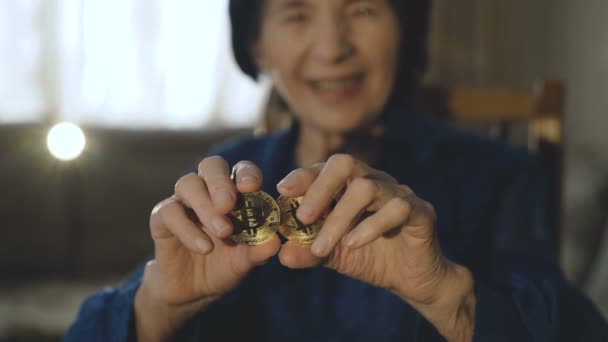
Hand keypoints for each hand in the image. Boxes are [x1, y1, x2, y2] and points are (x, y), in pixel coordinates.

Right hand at [134, 157, 279, 340]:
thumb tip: (275, 242)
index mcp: (233, 192)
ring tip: (223, 231)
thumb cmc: (224, 265)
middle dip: (220, 182)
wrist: (193, 290)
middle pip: (211, 165)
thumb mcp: (244, 261)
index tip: (252, 186)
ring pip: (188, 183)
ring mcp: (183, 201)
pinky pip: (170, 212)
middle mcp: (207, 190)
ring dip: (205, 206)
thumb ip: (258, 250)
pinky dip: (188, 229)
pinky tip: (204, 248)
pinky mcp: (161, 218)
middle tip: (229, 205)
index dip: (246, 173)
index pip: (240, 170)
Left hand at [276, 154, 474, 340]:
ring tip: (322, 246)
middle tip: (303, 217)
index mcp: (350, 185)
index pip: (324, 168)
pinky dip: (370, 226)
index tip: (283, 191)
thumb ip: (308, 252)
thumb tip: (282, 254)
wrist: (411, 279)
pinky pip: (396, 208)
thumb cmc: (369, 257)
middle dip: (320, 187)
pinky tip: (353, 244)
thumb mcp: (332, 256)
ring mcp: (398, 193)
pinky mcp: (420, 211)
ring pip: (366, 188)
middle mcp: (374, 181)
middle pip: (345, 164)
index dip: (303, 175)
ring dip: (339, 218)